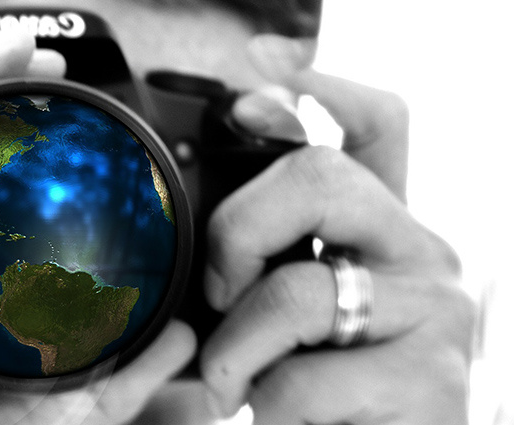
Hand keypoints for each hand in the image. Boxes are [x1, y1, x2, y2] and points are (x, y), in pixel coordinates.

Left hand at [199, 36, 474, 422]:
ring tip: (234, 385)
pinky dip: (263, 409)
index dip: (327, 91)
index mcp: (379, 232)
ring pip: (298, 291)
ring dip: (236, 350)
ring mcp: (432, 314)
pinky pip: (302, 382)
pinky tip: (284, 420)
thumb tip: (204, 257)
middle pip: (321, 176)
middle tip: (220, 292)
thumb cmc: (327, 394)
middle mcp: (417, 255)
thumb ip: (264, 274)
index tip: (266, 76)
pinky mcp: (431, 382)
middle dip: (238, 231)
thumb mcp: (289, 319)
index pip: (376, 128)